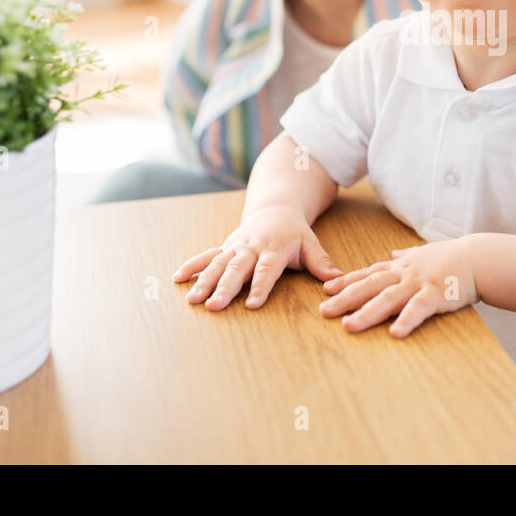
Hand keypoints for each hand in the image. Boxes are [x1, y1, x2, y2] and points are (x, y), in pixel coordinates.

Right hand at [173, 205, 344, 310]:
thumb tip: (337, 279)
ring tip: (192, 300)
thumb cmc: (295, 233)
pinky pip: (205, 256)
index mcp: (274, 248)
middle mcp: (251, 247)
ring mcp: (235, 247)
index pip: (266, 270)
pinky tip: (177, 279)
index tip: (251, 305)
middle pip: (237, 269)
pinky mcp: (224, 247)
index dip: (259, 286)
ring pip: (217, 264)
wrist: (275, 209)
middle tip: (214, 306)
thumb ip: (321, 262)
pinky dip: (192, 266)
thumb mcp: (310, 243)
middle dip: (225, 288)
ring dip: (204, 281)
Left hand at [319, 239, 479, 337]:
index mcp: (401, 267)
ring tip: (348, 327)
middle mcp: (404, 275)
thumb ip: (407, 256)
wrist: (478, 258)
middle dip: (345, 299)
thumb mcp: (425, 253)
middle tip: (323, 311)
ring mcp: (419, 284)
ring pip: (388, 299)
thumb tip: (392, 254)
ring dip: (367, 313)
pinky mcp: (436, 295)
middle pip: (369, 287)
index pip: (368, 274)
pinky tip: (394, 334)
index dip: (346, 282)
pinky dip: (406, 320)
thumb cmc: (452, 257)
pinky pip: (418, 309)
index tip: (325, 289)